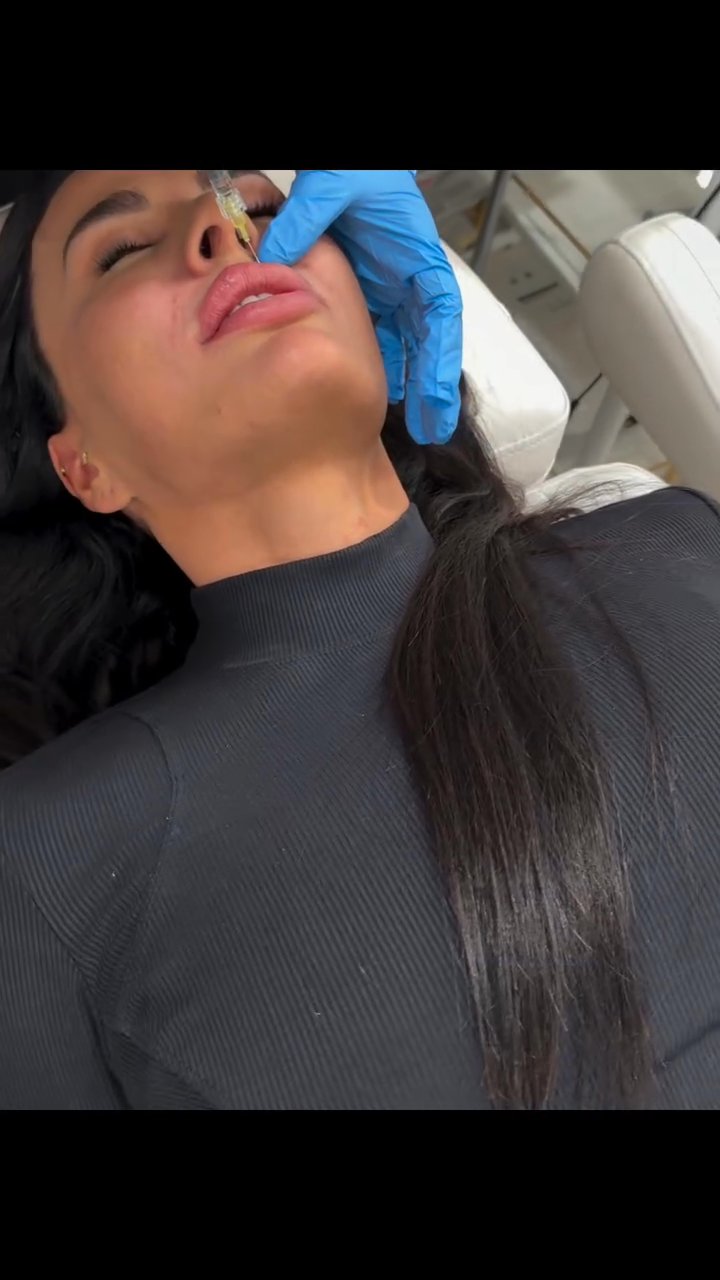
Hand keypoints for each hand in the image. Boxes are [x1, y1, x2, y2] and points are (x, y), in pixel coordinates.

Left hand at [258, 170, 462, 444]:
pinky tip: (358, 396)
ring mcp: (390, 292)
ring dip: (403, 385)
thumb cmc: (359, 169)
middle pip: (427, 343)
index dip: (439, 360)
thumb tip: (274, 255)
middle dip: (431, 388)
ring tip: (407, 427)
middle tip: (430, 430)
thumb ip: (309, 216)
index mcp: (419, 260)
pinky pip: (369, 336)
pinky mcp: (366, 295)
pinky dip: (369, 366)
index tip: (437, 398)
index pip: (440, 316)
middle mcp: (409, 282)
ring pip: (401, 346)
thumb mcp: (335, 184)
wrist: (354, 164)